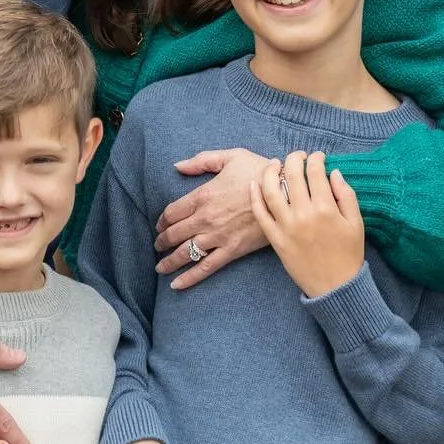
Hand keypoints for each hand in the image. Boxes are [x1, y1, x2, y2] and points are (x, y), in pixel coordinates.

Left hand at [154, 148, 271, 288]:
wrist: (286, 193)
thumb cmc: (259, 171)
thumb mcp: (230, 157)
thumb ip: (201, 161)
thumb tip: (177, 166)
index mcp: (203, 195)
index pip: (172, 212)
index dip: (162, 221)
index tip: (160, 225)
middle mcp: (205, 218)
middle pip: (174, 234)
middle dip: (161, 242)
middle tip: (157, 246)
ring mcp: (218, 236)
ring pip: (185, 253)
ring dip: (169, 262)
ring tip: (160, 267)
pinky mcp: (232, 250)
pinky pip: (206, 267)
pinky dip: (189, 278)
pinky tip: (176, 285)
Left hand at [250, 150, 365, 298]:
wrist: (335, 286)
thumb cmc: (348, 254)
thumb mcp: (356, 222)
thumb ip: (346, 194)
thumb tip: (334, 172)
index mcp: (326, 208)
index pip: (316, 172)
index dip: (316, 158)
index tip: (318, 156)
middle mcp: (303, 214)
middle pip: (292, 175)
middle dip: (294, 159)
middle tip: (298, 156)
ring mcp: (286, 226)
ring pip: (271, 190)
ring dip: (271, 171)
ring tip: (274, 163)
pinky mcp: (275, 238)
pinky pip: (261, 213)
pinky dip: (255, 196)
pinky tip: (254, 183)